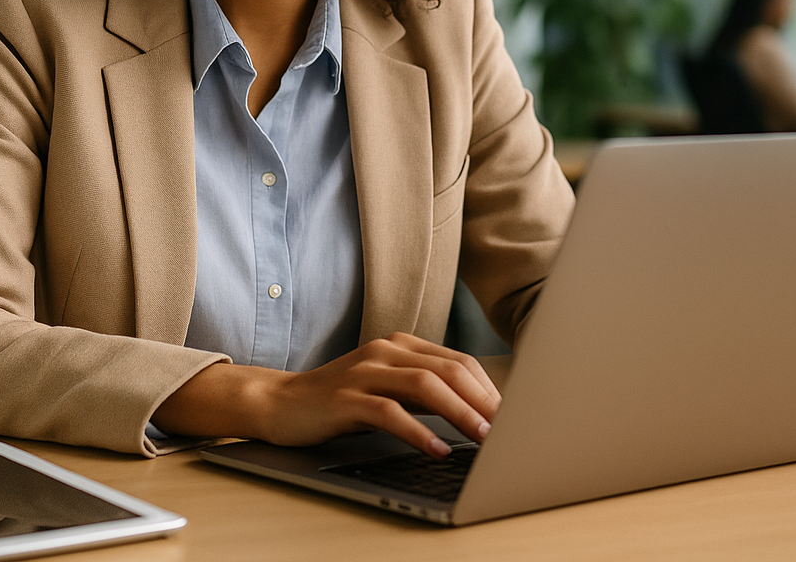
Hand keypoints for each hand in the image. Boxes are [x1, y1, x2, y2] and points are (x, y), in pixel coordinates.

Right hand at [153, 332, 500, 457]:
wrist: (280, 403)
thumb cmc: (341, 401)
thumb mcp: (389, 391)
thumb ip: (427, 395)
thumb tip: (478, 415)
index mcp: (402, 346)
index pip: (460, 362)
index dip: (490, 390)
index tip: (514, 419)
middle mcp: (387, 351)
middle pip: (450, 370)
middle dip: (485, 402)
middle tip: (511, 431)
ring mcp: (365, 371)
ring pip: (426, 386)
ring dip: (461, 414)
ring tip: (484, 439)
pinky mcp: (346, 397)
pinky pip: (390, 411)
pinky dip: (418, 431)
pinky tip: (437, 449)